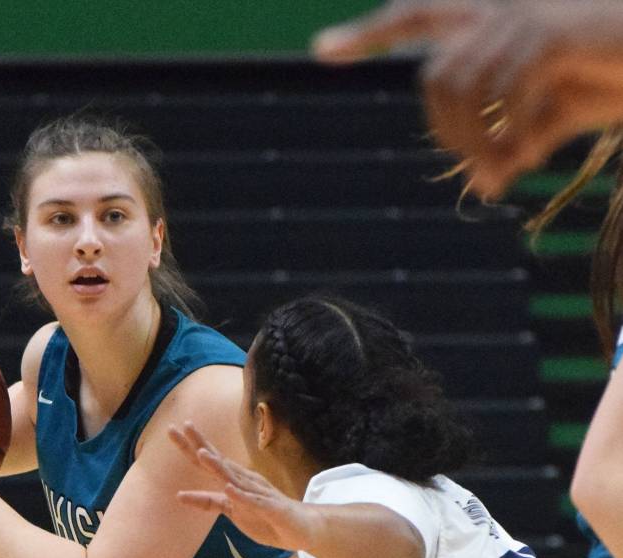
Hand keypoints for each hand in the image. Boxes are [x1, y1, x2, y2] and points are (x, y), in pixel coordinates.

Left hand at [169, 421, 315, 552]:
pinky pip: (254, 502)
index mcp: (234, 479)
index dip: (189, 446)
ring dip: (219, 466)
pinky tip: (229, 489)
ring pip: (235, 477)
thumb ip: (207, 501)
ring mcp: (258, 493)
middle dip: (200, 444)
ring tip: (202, 454)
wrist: (303, 527)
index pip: (207, 460)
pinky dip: (241, 496)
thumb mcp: (231, 510)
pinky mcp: (270, 508)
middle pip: (218, 461)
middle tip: (183, 425)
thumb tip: (178, 495)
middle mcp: (245, 480)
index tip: (172, 429)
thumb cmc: (265, 516)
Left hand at [313, 0, 622, 197]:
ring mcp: (523, 14)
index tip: (321, 52)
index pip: (416, 14)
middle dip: (446, 133)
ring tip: (504, 171)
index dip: (370, 33)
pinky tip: (524, 156)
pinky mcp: (551, 32)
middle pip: (432, 76)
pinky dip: (506, 133)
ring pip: (459, 87)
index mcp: (493, 15)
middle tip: (478, 171)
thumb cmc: (616, 72)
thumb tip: (482, 182)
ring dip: (476, 142)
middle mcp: (500, 6)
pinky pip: (502, 94)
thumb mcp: (557, 115)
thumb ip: (517, 140)